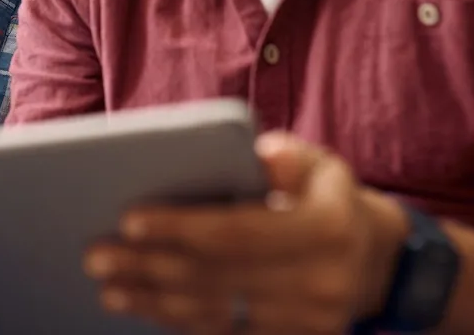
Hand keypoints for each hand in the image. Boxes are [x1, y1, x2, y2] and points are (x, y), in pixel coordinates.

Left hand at [83, 132, 406, 333]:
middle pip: (216, 278)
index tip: (129, 218)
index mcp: (326, 228)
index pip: (238, 231)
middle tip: (97, 256)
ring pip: (215, 315)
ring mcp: (309, 323)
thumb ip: (288, 157)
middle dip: (149, 267)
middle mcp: (321, 282)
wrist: (376, 261)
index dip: (180, 227)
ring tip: (110, 285)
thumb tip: (260, 154)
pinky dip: (180, 322)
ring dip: (154, 301)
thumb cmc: (328, 198)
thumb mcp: (320, 164)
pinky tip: (146, 306)